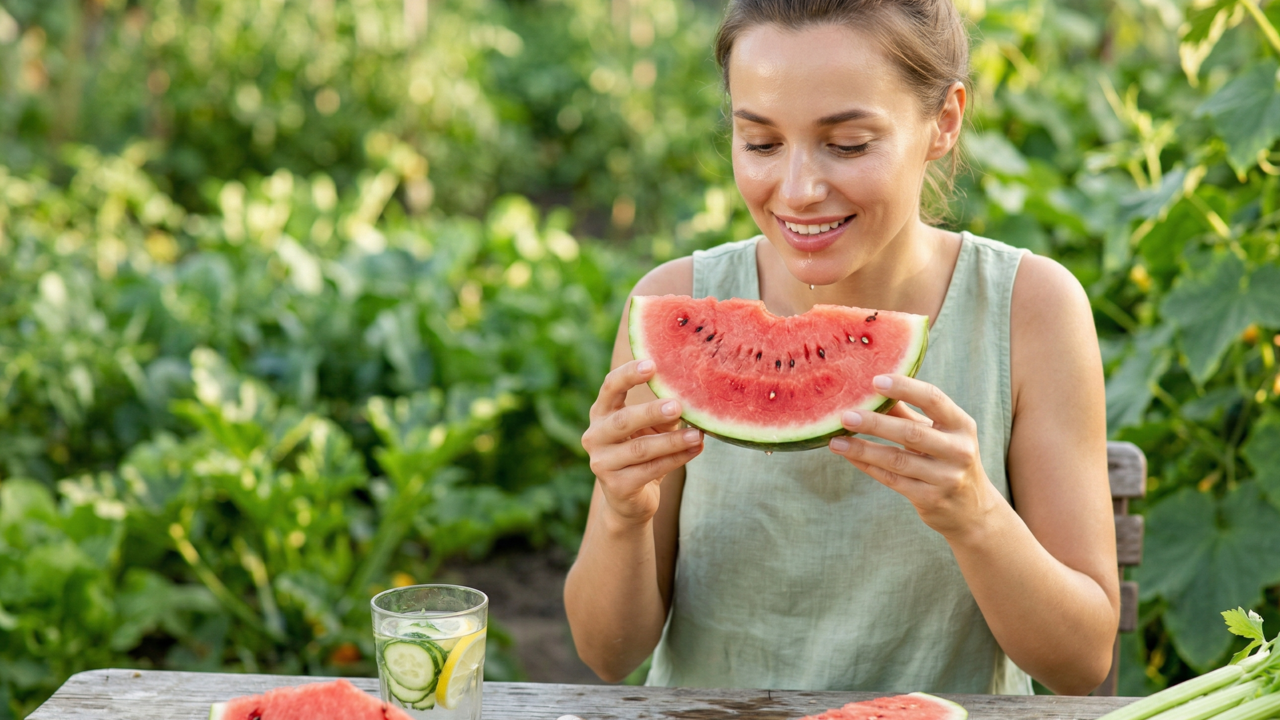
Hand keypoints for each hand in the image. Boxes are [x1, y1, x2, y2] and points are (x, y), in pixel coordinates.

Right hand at [582, 359, 703, 526]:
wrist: (629, 501)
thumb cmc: (642, 454)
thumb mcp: (651, 429)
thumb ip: (664, 413)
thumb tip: (695, 398)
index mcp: (601, 414)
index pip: (610, 388)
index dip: (628, 375)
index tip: (652, 364)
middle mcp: (595, 436)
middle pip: (623, 420)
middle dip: (651, 412)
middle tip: (678, 405)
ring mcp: (602, 463)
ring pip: (640, 449)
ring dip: (672, 441)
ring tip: (697, 434)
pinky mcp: (616, 486)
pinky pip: (650, 470)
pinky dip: (675, 459)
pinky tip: (694, 450)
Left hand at [828, 374, 999, 538]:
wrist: (972, 510)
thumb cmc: (948, 459)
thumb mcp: (938, 433)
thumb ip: (907, 413)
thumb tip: (870, 390)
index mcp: (962, 425)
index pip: (933, 399)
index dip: (905, 388)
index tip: (875, 380)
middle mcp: (958, 451)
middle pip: (911, 432)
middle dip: (875, 423)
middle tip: (845, 415)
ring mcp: (946, 478)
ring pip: (896, 460)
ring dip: (862, 448)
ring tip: (836, 440)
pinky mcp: (930, 499)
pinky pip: (891, 480)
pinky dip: (867, 466)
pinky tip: (849, 455)